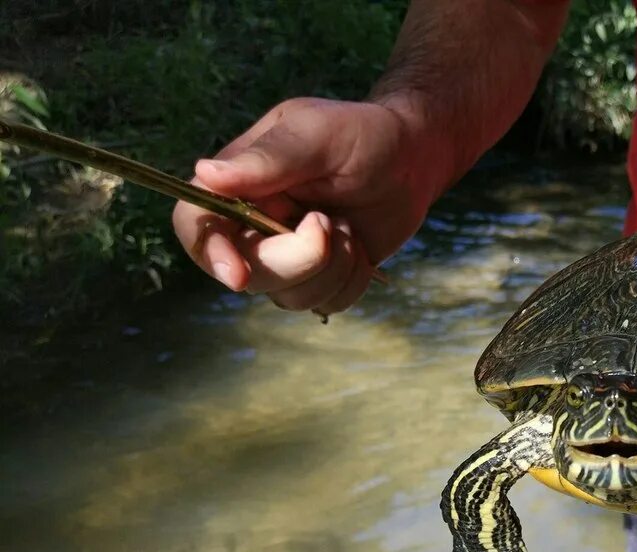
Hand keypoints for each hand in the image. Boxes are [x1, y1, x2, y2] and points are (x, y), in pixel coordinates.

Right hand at [173, 97, 441, 315]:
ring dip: (331, 269)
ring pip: (288, 296)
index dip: (209, 251)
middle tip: (332, 224)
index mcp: (239, 183)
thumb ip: (268, 159)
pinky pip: (326, 304)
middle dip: (297, 259)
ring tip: (348, 227)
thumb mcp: (318, 134)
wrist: (414, 159)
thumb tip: (205, 175)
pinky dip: (352, 282)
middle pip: (247, 270)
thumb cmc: (364, 134)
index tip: (238, 274)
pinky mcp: (320, 276)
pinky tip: (360, 249)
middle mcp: (253, 224)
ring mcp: (286, 255)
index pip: (196, 223)